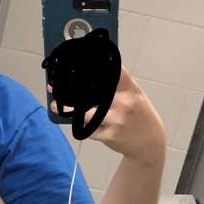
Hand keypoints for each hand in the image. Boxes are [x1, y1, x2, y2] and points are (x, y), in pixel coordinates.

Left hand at [49, 64, 166, 162]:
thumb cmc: (139, 116)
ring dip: (68, 109)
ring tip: (54, 105)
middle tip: (55, 85)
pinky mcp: (108, 136)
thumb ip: (120, 85)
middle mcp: (123, 104)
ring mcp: (115, 120)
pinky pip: (88, 129)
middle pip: (92, 93)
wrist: (149, 144)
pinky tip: (78, 122)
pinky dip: (82, 125)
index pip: (113, 72)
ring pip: (85, 113)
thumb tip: (99, 68)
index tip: (79, 59)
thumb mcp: (136, 96)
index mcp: (130, 90)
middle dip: (72, 89)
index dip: (96, 64)